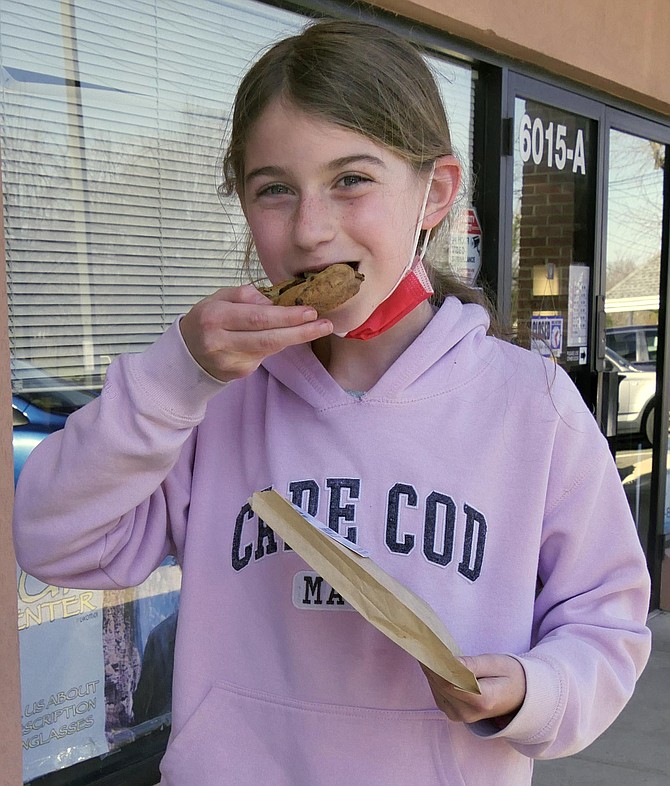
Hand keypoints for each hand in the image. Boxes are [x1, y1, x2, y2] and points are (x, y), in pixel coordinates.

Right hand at [179, 284, 332, 381]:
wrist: (186, 353)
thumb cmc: (207, 319)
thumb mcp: (219, 298)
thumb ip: (245, 295)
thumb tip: (273, 303)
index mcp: (215, 317)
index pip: (257, 317)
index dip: (286, 316)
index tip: (310, 311)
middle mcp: (220, 342)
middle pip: (268, 339)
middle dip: (301, 332)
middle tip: (325, 324)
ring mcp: (229, 362)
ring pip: (269, 349)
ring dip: (295, 338)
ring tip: (316, 328)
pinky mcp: (237, 374)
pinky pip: (264, 356)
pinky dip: (276, 345)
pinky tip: (282, 336)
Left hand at [421, 654, 525, 727]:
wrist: (520, 697)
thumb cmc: (510, 676)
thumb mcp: (495, 663)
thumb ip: (472, 665)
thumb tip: (449, 661)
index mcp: (482, 700)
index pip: (449, 681)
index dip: (435, 664)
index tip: (427, 646)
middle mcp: (468, 713)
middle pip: (440, 685)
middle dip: (431, 664)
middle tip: (423, 643)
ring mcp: (460, 716)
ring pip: (436, 689)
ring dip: (430, 670)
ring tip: (426, 650)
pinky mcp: (454, 713)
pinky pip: (438, 693)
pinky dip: (434, 678)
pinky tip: (433, 664)